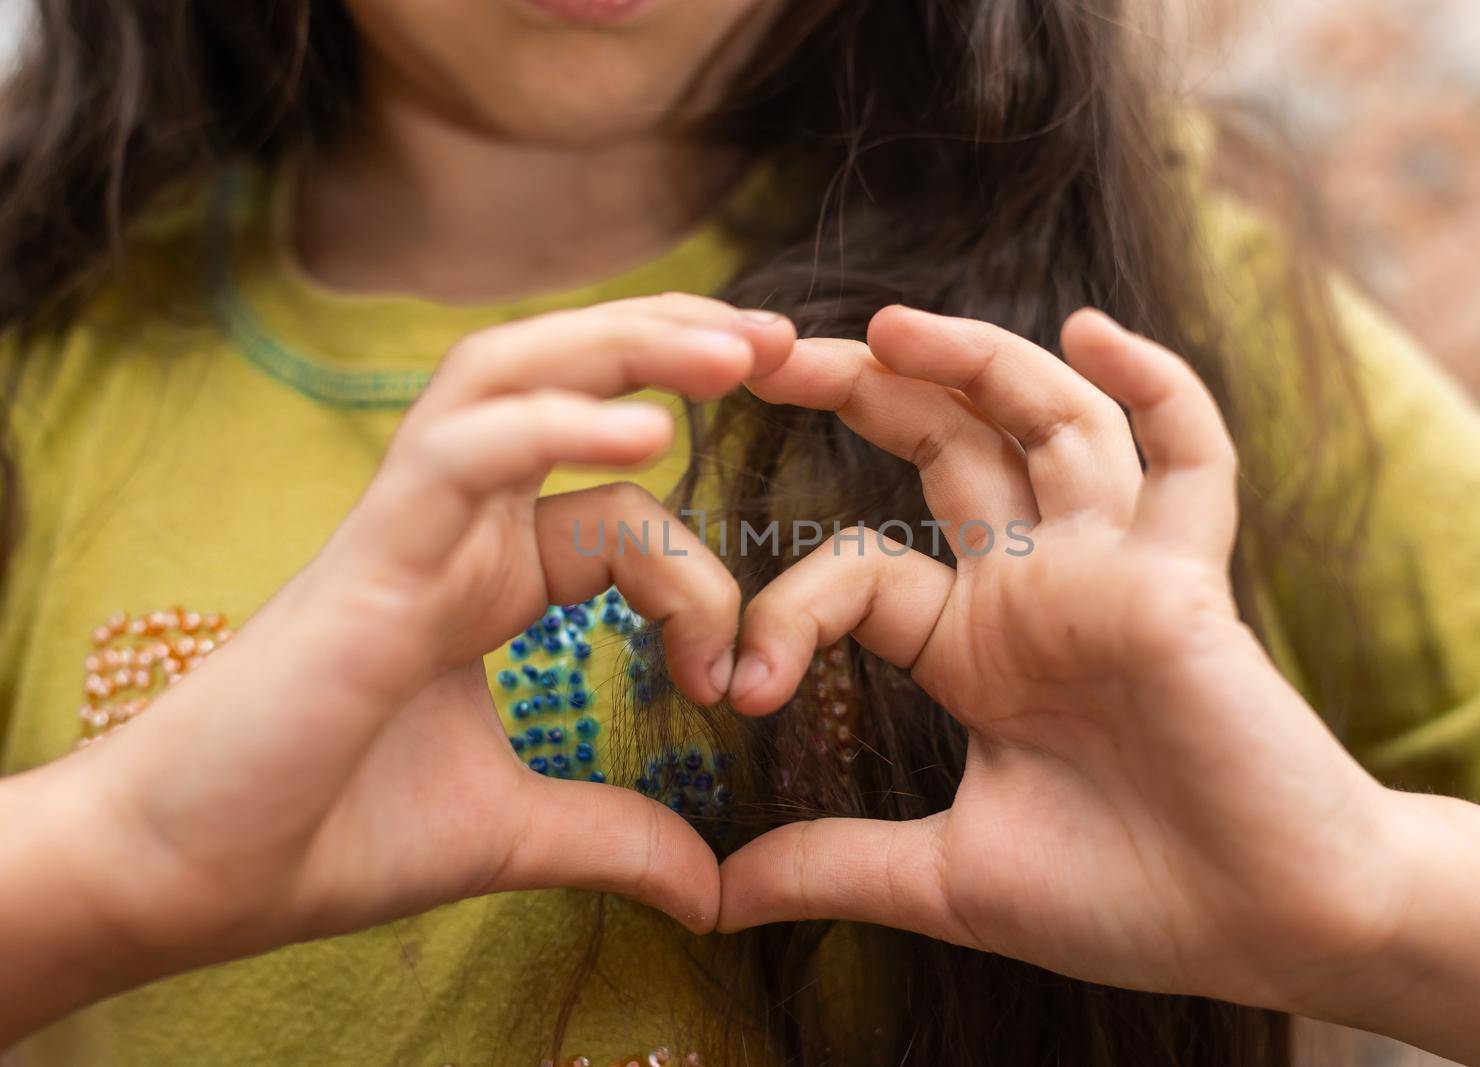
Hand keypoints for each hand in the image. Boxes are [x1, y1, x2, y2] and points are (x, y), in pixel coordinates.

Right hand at [66, 295, 793, 965]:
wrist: (183, 879)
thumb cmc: (325, 832)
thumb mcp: (512, 830)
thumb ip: (616, 837)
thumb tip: (714, 892)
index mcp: (492, 571)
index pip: (624, 513)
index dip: (699, 578)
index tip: (730, 682)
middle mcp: (455, 525)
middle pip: (567, 379)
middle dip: (672, 345)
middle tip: (777, 342)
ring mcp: (408, 525)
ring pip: (511, 376)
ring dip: (623, 345)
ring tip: (727, 348)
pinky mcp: (368, 555)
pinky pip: (464, 454)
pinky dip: (551, 426)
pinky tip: (643, 432)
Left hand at [717, 306, 1402, 1013]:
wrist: (1269, 934)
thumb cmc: (1126, 903)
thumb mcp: (951, 878)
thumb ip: (835, 865)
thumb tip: (713, 899)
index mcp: (973, 644)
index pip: (857, 568)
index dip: (785, 610)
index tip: (739, 690)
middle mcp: (1038, 586)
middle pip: (946, 445)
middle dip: (863, 387)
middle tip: (766, 349)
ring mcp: (1116, 570)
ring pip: (1049, 422)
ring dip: (975, 360)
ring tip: (886, 324)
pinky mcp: (1191, 579)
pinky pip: (1188, 461)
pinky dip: (1154, 388)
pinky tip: (1093, 332)